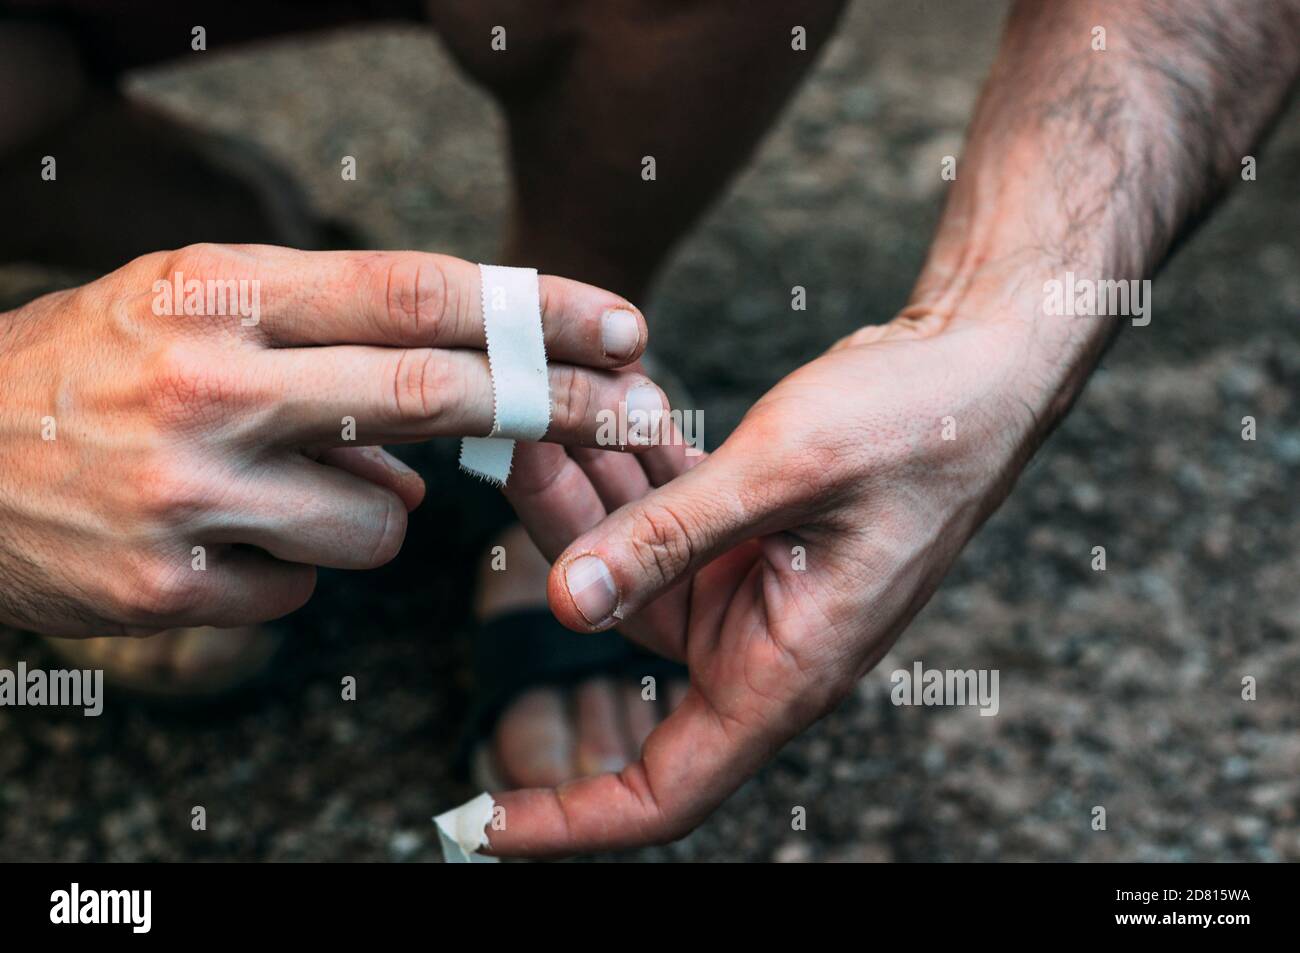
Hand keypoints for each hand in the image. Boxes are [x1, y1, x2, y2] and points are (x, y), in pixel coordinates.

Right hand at [0, 243, 661, 636]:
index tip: (622, 325)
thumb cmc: (88, 371)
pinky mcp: (168, 585)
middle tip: (633, 413)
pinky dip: (298, 565)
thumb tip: (439, 434)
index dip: (536, 310)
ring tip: (290, 487)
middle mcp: (207, 383)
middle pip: (431, 392)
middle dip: (554, 406)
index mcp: (218, 292)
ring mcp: (188, 491)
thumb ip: (323, 344)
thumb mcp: (189, 309)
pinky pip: (308, 586)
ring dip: (378, 512)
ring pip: (383, 521)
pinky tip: (225, 538)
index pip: (416, 291)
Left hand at [489, 274, 1096, 855]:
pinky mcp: (751, 530)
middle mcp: (762, 638)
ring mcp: (753, 582)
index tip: (484, 825)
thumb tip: (567, 604)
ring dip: (592, 484)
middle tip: (520, 441)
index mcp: (784, 668)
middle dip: (559, 537)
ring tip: (555, 403)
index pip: (666, 790)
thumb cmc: (920, 427)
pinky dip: (637, 463)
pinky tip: (614, 400)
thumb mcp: (786, 473)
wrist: (985, 366)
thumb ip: (670, 537)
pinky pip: (668, 509)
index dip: (570, 819)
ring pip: (633, 553)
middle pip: (621, 621)